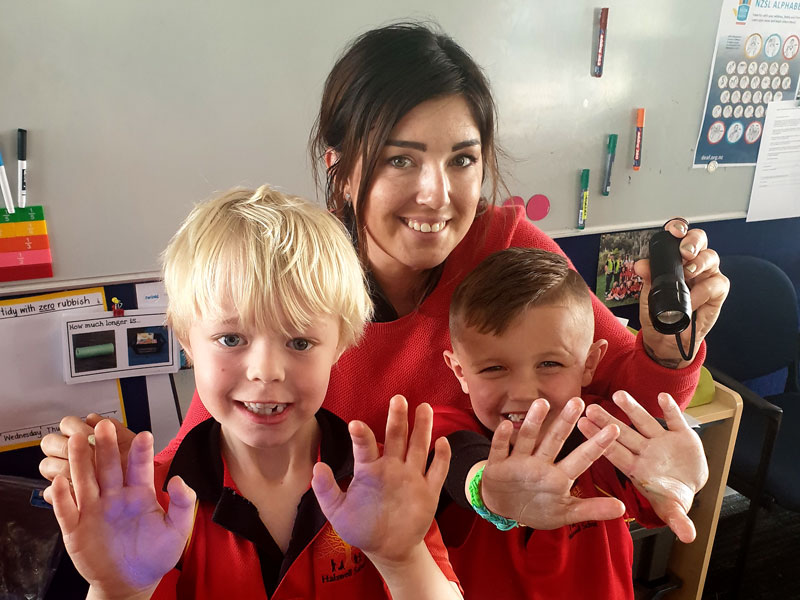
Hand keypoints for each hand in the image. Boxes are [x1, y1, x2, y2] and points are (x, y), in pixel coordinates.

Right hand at [50, 419, 195, 598]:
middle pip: (108, 467)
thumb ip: (182, 503)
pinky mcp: (75, 528)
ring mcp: (94, 510)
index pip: (139, 467)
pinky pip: (66, 509)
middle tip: (104, 426)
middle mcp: (115, 496)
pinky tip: (60, 481)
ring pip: (85, 480)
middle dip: (106, 447)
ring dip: (80, 461)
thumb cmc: (155, 555)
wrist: (131, 582)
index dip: (140, 452)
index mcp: (140, 493)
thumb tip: (178, 479)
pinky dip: (61, 496)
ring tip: (78, 440)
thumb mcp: (177, 529)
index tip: (143, 436)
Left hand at [311, 395, 449, 567]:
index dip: (362, 436)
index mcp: (369, 469)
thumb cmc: (361, 526)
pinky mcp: (429, 491)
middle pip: (397, 437)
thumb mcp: (337, 512)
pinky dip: (442, 457)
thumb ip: (326, 490)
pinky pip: (437, 471)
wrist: (387, 548)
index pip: (366, 447)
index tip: (355, 425)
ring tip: (423, 408)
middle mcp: (392, 466)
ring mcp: (411, 476)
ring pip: (419, 446)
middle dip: (397, 418)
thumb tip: (316, 468)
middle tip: (397, 399)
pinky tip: (443, 443)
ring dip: (423, 428)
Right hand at [481, 398, 624, 529]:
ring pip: (527, 439)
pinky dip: (501, 438)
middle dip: (565, 422)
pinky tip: (505, 425)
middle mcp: (541, 463)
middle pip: (554, 440)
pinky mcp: (498, 465)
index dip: (597, 444)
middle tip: (578, 401)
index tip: (614, 428)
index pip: (582, 458)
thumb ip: (592, 509)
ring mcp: (519, 462)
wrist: (502, 507)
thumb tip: (622, 509)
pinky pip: (499, 449)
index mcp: (559, 476)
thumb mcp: (565, 512)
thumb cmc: (537, 507)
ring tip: (542, 403)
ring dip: (533, 422)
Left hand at [578, 391, 708, 542]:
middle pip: (623, 434)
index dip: (600, 441)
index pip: (615, 453)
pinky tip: (663, 398)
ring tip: (618, 394)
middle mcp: (646, 452)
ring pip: (645, 422)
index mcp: (638, 469)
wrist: (690, 482)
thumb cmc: (673, 496)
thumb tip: (687, 537)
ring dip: (633, 409)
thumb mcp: (674, 509)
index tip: (583, 425)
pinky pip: (674, 420)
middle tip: (588, 407)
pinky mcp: (681, 434)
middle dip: (607, 422)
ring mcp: (662, 441)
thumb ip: (678, 519)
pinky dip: (670, 410)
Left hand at [635, 218, 729, 367]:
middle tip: (684, 252)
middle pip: (699, 240)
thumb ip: (647, 277)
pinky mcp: (717, 292)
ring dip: (699, 263)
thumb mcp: (648, 294)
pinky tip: (692, 299)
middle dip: (692, 241)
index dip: (679, 229)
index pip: (679, 237)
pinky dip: (703, 290)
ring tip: (688, 274)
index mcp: (675, 260)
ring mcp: (707, 276)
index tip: (673, 231)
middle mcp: (693, 263)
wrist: (665, 339)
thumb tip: (641, 264)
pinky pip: (716, 283)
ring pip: (711, 257)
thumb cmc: (659, 314)